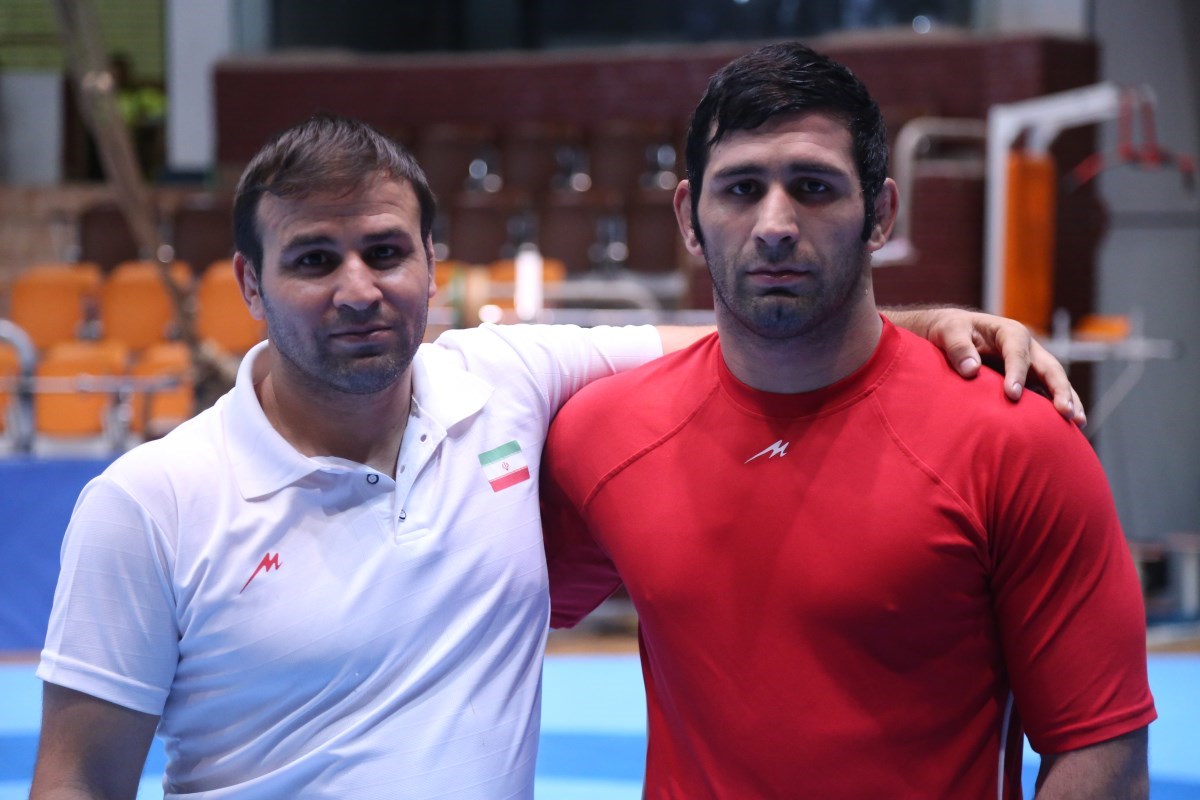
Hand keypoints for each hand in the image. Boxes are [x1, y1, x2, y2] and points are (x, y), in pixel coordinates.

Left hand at [885, 307, 1085, 427]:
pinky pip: (1048, 393)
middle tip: (1064, 411)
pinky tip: (1071, 426)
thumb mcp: (949, 332)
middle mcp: (1027, 348)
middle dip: (1059, 389)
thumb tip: (971, 370)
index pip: (1017, 352)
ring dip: (1069, 400)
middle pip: (1049, 367)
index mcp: (1009, 332)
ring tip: (1077, 422)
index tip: (1012, 395)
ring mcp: (1032, 364)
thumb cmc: (951, 331)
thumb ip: (958, 348)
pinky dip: (1060, 406)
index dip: (1017, 372)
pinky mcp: (1030, 379)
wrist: (953, 334)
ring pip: (1056, 381)